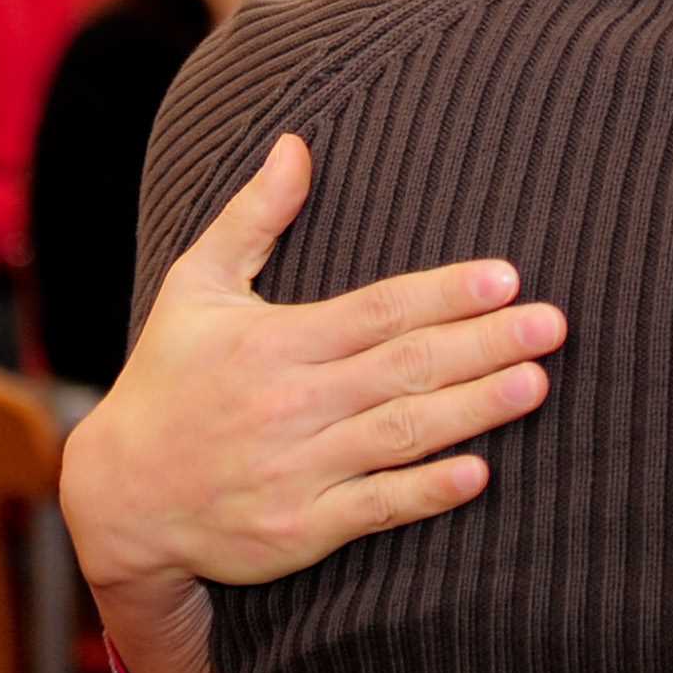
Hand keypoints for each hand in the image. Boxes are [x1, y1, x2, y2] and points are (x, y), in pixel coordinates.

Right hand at [62, 135, 563, 672]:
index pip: (377, 310)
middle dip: (483, 343)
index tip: (506, 276)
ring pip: (400, 434)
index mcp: (276, 342)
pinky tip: (479, 473)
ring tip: (537, 383)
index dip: (445, 293)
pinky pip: (375, 508)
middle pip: (404, 368)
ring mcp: (297, 470)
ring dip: (473, 409)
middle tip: (553, 324)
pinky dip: (426, 492)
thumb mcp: (195, 287)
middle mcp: (292, 403)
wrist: (119, 498)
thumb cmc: (168, 380)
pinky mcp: (299, 529)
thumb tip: (297, 143)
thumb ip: (252, 217)